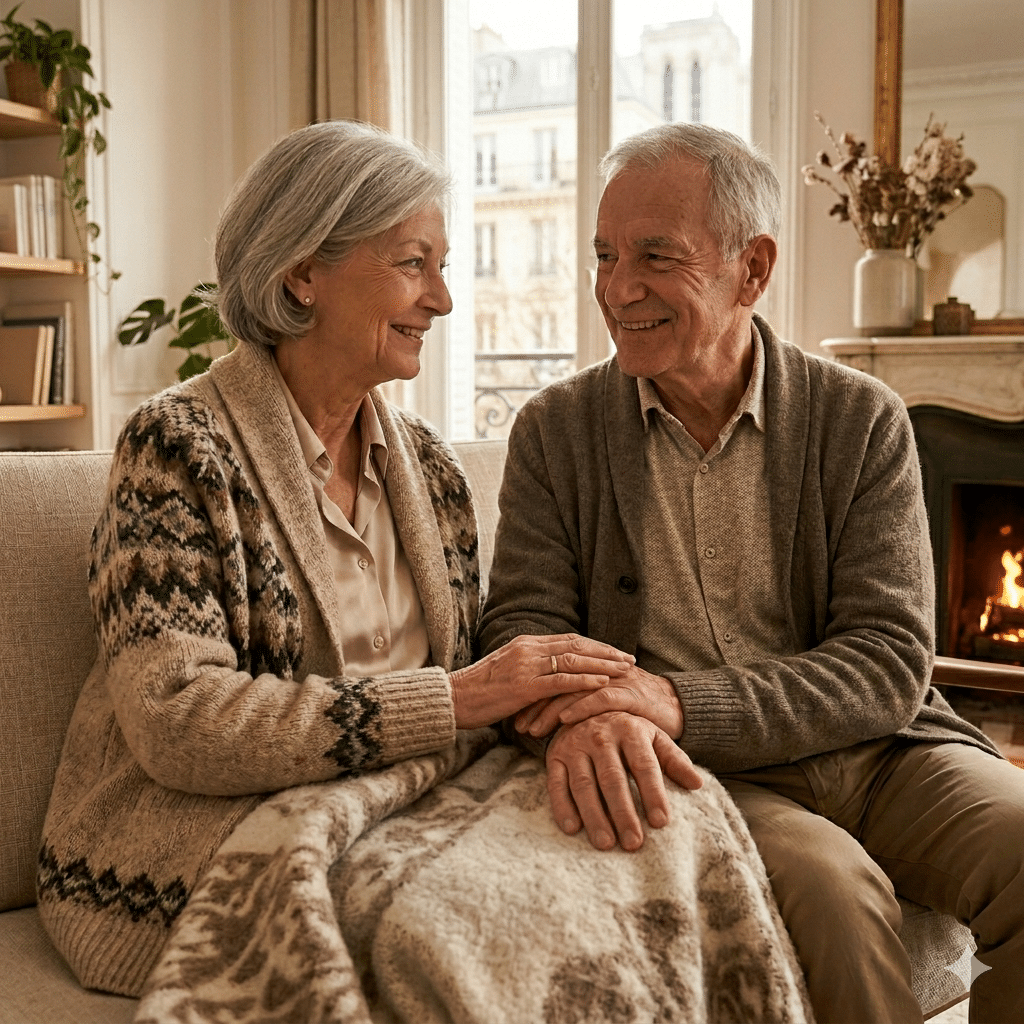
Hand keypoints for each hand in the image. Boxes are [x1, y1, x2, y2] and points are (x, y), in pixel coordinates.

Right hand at [449, 633, 634, 729]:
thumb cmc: (478, 693)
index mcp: (525, 643)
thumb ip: (531, 671)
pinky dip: (584, 680)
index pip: (568, 639)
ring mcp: (525, 665)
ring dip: (602, 664)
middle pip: (576, 645)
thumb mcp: (507, 674)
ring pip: (572, 659)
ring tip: (624, 670)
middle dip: (606, 651)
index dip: (595, 645)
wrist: (452, 699)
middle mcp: (528, 649)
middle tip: (629, 658)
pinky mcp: (523, 686)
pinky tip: (602, 683)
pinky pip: (560, 680)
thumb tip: (553, 680)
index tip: (616, 652)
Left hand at [516, 664, 682, 738]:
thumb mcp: (603, 702)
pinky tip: (564, 722)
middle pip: (558, 680)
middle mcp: (600, 671)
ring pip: (574, 690)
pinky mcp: (630, 694)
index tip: (513, 714)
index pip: (553, 676)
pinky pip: (601, 698)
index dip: (532, 694)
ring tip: (533, 729)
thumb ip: (580, 702)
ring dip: (551, 710)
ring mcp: (614, 681)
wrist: (676, 707)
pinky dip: (581, 708)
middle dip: (535, 703)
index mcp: (591, 669)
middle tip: (517, 725)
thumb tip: (550, 717)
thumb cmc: (636, 709)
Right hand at [546, 712, 702, 851]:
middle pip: (612, 779)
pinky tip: (572, 829)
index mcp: (630, 730)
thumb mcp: (653, 737)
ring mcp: (575, 746)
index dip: (653, 794)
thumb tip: (697, 784)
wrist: (584, 708)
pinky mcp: (555, 756)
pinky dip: (563, 807)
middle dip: (623, 813)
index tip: (661, 822)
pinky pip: (556, 784)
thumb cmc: (627, 732)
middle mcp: (601, 736)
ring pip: (584, 785)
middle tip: (633, 843)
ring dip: (594, 815)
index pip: (644, 766)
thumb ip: (674, 760)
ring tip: (606, 843)